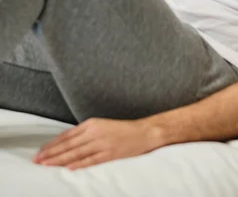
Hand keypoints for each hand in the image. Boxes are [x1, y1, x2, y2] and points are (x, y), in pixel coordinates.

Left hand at [33, 117, 164, 169]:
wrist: (144, 132)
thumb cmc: (123, 130)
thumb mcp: (102, 126)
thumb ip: (86, 133)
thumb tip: (68, 142)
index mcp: (92, 123)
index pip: (67, 135)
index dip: (52, 144)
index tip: (41, 151)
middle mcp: (95, 132)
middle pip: (68, 144)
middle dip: (51, 153)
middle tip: (37, 160)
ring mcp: (102, 143)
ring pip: (76, 153)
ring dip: (59, 160)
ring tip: (46, 165)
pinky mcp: (110, 153)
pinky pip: (90, 161)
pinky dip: (78, 165)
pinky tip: (68, 169)